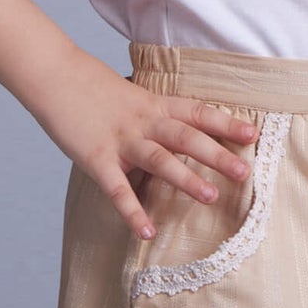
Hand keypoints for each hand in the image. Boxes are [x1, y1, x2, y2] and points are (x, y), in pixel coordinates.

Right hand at [34, 50, 259, 239]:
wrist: (55, 75)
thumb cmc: (95, 88)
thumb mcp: (134, 96)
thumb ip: (157, 117)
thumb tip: (182, 137)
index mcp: (155, 105)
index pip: (197, 113)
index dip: (226, 124)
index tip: (252, 135)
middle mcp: (144, 122)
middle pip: (186, 138)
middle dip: (217, 155)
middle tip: (246, 172)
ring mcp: (121, 140)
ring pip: (160, 160)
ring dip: (186, 179)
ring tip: (211, 197)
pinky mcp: (96, 158)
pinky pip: (117, 189)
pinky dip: (132, 212)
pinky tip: (147, 232)